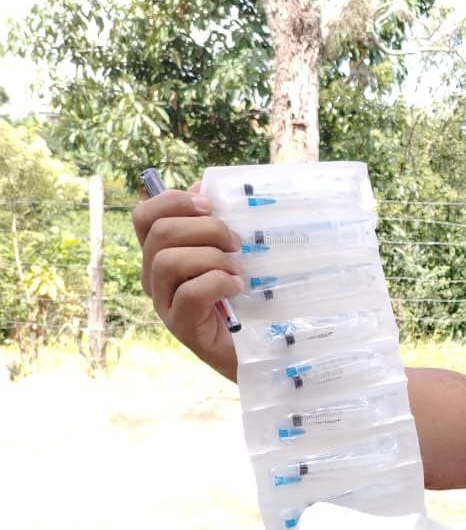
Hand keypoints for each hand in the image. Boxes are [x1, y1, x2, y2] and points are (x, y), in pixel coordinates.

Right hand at [131, 182, 241, 379]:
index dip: (173, 201)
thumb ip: (215, 221)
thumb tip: (204, 184)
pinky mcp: (181, 325)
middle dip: (205, 229)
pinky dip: (218, 283)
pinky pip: (190, 292)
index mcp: (161, 253)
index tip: (209, 206)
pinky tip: (237, 288)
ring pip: (169, 260)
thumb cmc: (243, 296)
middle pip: (160, 233)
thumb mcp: (230, 251)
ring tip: (237, 270)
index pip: (144, 215)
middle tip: (236, 243)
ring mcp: (164, 302)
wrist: (256, 345)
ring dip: (212, 258)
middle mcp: (154, 276)